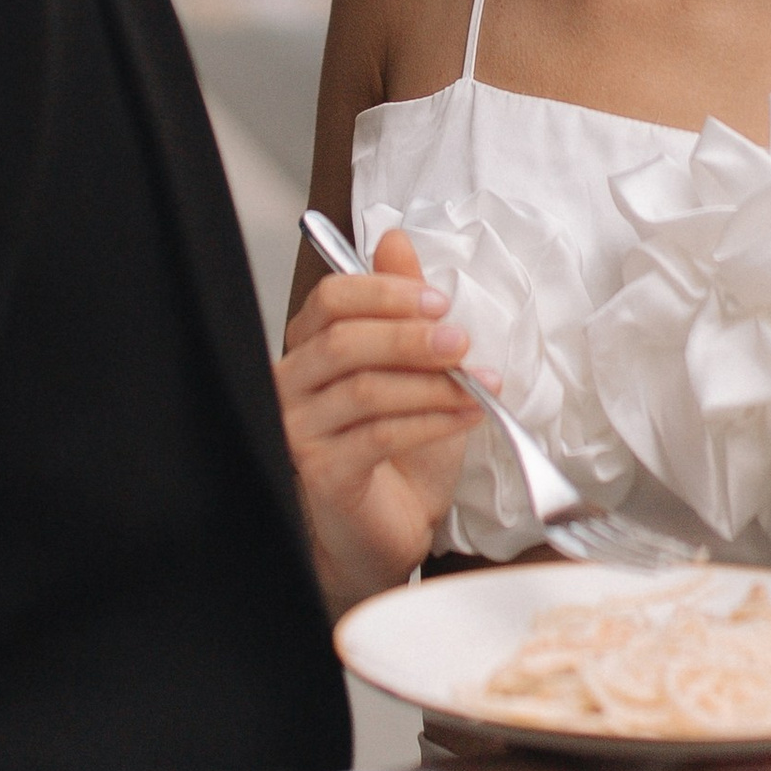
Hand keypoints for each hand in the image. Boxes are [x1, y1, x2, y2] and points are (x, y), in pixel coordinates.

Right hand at [277, 226, 477, 612]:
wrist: (388, 531)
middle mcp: (291, 385)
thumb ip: (401, 306)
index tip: (440, 300)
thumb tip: (395, 240)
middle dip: (410, 336)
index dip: (385, 293)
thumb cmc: (398, 453)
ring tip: (479, 384)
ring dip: (432, 383)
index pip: (330, 299)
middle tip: (461, 340)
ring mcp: (300, 431)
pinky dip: (430, 421)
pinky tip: (466, 417)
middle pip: (343, 341)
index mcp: (308, 348)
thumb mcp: (411, 367)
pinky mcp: (322, 472)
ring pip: (365, 389)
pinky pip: (378, 436)